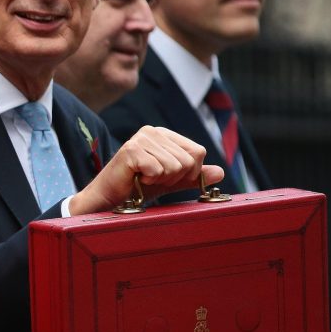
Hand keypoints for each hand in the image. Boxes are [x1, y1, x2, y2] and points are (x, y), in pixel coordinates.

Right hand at [68, 125, 223, 215]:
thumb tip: (221, 172)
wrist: (109, 199)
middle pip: (188, 160)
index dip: (189, 172)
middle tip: (152, 180)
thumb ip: (194, 176)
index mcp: (164, 135)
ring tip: (143, 179)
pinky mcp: (131, 150)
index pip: (198, 152)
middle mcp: (153, 131)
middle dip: (174, 178)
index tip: (167, 178)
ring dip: (160, 180)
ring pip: (175, 166)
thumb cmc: (137, 188)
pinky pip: (158, 169)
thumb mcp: (171, 182)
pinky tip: (135, 178)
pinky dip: (149, 181)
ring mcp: (141, 138)